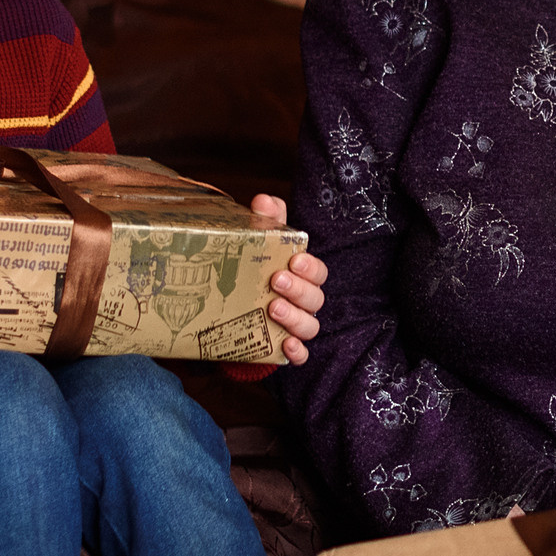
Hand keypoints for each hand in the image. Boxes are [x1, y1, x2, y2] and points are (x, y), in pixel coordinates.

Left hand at [251, 193, 327, 366]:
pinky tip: (285, 344)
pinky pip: (301, 355)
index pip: (319, 272)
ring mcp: (296, 326)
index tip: (294, 260)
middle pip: (316, 298)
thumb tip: (263, 200)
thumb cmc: (258, 273)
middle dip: (299, 289)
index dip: (310, 268)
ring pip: (310, 326)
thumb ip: (267, 221)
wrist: (236, 313)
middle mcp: (304, 302)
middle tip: (276, 280)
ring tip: (272, 308)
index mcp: (303, 277)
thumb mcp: (262, 245)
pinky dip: (297, 351)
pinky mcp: (284, 348)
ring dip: (295, 318)